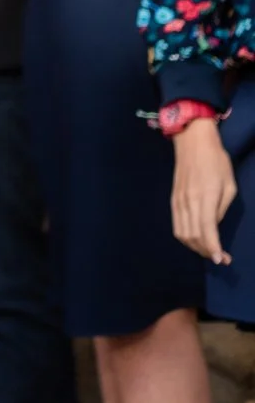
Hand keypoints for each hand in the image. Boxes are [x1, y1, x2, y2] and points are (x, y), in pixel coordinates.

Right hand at [173, 118, 237, 264]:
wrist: (192, 142)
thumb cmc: (217, 162)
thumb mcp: (229, 186)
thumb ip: (221, 208)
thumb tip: (214, 225)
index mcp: (204, 197)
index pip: (207, 230)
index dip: (214, 248)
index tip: (222, 261)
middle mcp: (188, 202)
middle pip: (193, 236)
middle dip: (207, 251)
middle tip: (222, 259)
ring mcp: (177, 201)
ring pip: (182, 233)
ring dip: (196, 247)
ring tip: (210, 251)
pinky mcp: (173, 200)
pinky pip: (177, 225)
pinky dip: (186, 237)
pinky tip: (197, 240)